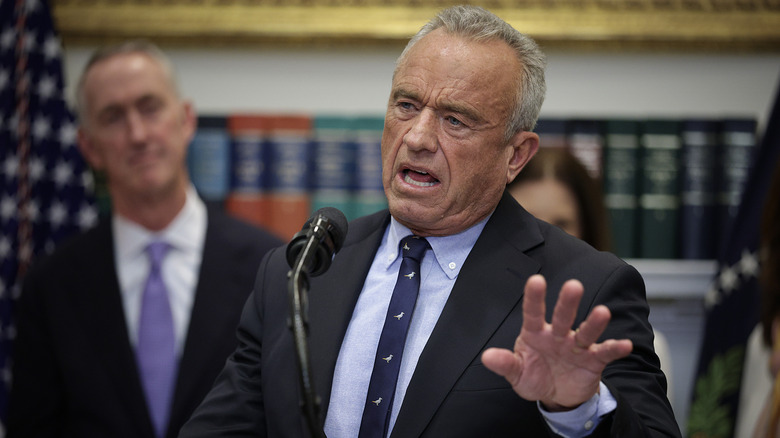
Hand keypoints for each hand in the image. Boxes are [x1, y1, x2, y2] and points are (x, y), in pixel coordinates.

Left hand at [481, 274, 632, 410]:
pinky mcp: (593, 360)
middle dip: (567, 302)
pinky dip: (615, 348)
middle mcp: (557, 335)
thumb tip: (487, 357)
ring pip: (586, 331)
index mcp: (535, 333)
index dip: (534, 298)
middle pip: (563, 316)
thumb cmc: (534, 376)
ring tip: (603, 312)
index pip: (533, 313)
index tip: (536, 280)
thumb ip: (505, 364)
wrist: (556, 395)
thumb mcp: (517, 373)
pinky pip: (605, 352)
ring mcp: (576, 346)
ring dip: (594, 322)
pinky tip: (625, 344)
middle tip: (573, 285)